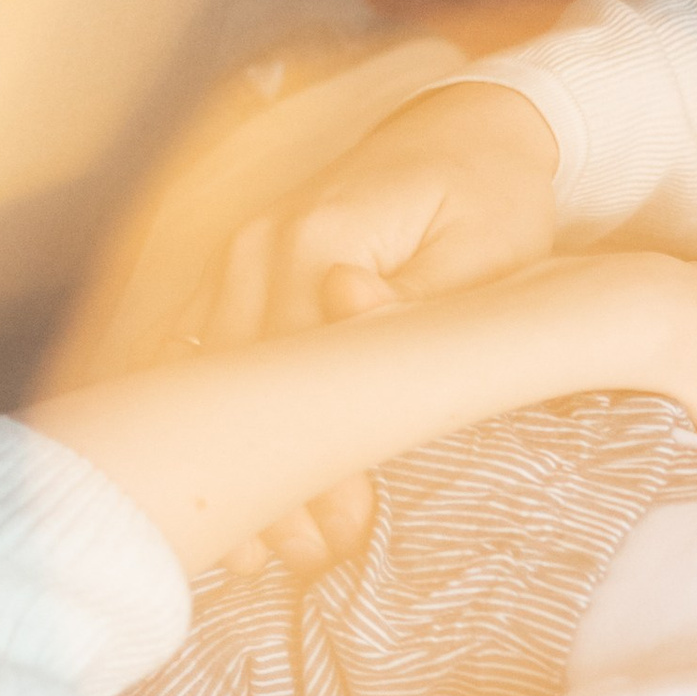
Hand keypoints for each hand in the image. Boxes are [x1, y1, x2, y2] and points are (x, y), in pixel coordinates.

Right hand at [171, 80, 563, 570]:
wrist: (467, 133)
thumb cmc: (491, 200)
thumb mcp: (486, 249)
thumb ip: (419, 291)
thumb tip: (346, 306)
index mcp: (321, 236)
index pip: (302, 366)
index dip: (316, 457)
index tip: (339, 529)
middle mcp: (260, 245)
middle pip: (246, 382)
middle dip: (269, 481)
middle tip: (298, 562)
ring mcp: (240, 257)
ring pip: (215, 377)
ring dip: (234, 464)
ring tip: (256, 552)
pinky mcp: (241, 273)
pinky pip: (205, 355)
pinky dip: (212, 424)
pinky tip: (229, 490)